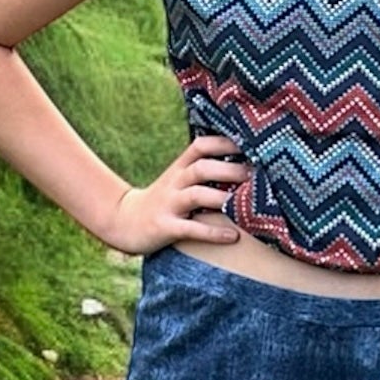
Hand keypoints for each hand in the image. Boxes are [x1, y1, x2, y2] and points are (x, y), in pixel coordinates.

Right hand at [104, 135, 247, 254]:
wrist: (124, 221)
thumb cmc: (163, 200)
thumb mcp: (178, 180)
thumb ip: (204, 172)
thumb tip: (245, 167)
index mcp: (180, 168)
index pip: (200, 146)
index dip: (224, 143)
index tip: (250, 144)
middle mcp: (175, 182)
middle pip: (201, 168)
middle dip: (229, 170)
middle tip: (255, 174)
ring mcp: (169, 204)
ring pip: (196, 195)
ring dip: (222, 198)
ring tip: (246, 204)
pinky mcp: (165, 227)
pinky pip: (191, 229)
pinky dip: (212, 232)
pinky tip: (232, 236)